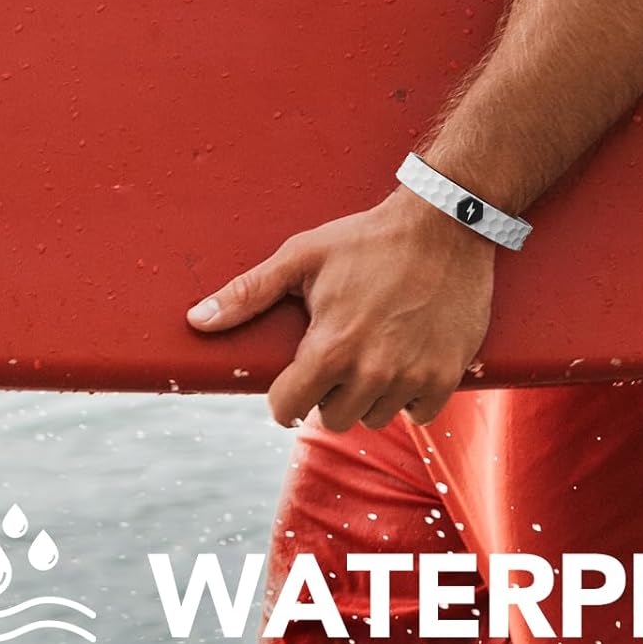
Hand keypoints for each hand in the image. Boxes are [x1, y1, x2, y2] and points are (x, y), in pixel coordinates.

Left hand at [186, 185, 496, 431]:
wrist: (446, 224)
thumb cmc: (368, 238)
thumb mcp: (303, 256)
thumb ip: (249, 292)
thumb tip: (196, 320)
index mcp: (330, 348)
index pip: (287, 409)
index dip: (283, 395)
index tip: (293, 380)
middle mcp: (371, 372)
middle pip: (332, 418)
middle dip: (328, 393)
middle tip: (338, 356)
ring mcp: (412, 376)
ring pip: (375, 417)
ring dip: (368, 395)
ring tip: (372, 353)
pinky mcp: (446, 375)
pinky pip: (418, 412)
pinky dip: (410, 394)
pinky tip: (405, 359)